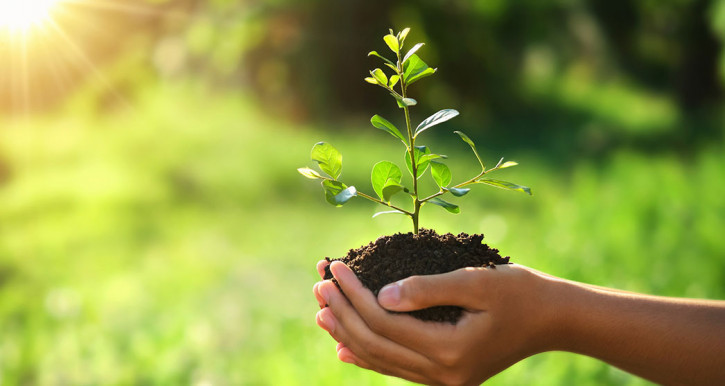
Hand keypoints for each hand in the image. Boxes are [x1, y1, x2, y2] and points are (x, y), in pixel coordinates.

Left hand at [312, 260, 559, 384]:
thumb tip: (381, 295)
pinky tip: (345, 347)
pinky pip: (398, 368)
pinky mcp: (445, 375)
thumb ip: (427, 289)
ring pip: (382, 359)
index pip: (385, 322)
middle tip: (318, 285)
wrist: (552, 319)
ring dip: (349, 334)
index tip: (334, 267)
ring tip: (321, 312)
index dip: (354, 295)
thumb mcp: (476, 282)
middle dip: (343, 313)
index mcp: (449, 351)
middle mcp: (442, 375)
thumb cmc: (519, 292)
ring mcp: (443, 380)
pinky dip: (369, 356)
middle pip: (376, 344)